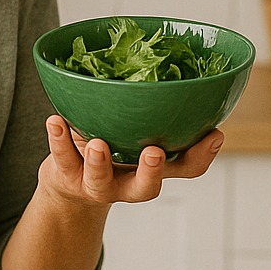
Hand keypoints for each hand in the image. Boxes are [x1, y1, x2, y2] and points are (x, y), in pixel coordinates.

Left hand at [36, 115, 223, 211]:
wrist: (69, 182)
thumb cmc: (112, 148)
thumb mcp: (137, 135)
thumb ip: (156, 115)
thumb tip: (186, 81)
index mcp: (153, 170)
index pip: (186, 169)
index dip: (202, 156)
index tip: (214, 135)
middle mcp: (128, 184)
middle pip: (146, 188)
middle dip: (152, 173)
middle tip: (155, 153)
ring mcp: (97, 184)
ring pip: (100, 181)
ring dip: (99, 163)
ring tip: (98, 143)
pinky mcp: (67, 177)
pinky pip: (62, 159)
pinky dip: (58, 139)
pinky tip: (55, 121)